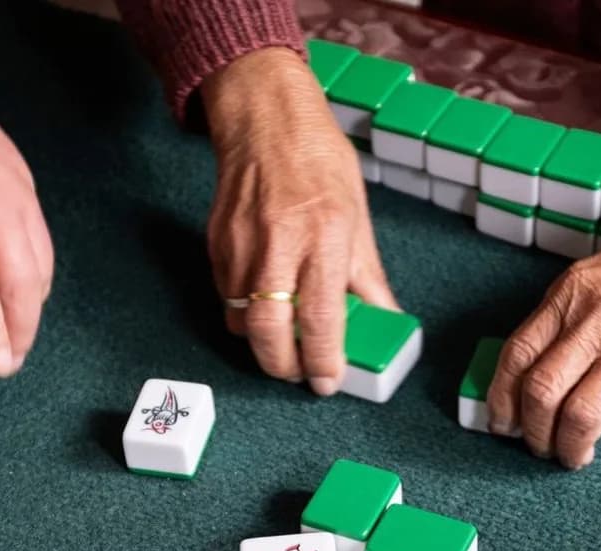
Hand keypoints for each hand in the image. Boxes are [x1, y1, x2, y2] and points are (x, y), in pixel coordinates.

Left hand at [0, 14, 52, 376]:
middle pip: (20, 282)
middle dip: (20, 330)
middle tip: (8, 360)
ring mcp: (13, 188)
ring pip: (40, 265)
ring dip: (31, 307)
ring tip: (14, 333)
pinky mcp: (27, 183)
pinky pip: (41, 242)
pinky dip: (35, 276)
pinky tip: (18, 293)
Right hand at [201, 48, 396, 393]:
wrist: (264, 117)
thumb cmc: (317, 159)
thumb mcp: (358, 215)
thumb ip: (367, 275)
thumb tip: (385, 318)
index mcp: (324, 235)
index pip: (320, 317)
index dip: (322, 360)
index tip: (326, 382)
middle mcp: (279, 242)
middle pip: (269, 331)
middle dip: (282, 366)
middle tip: (298, 372)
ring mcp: (240, 244)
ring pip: (241, 320)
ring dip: (261, 342)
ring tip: (283, 340)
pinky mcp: (215, 243)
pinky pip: (227, 297)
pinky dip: (244, 312)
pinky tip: (264, 301)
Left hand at [487, 168, 600, 467]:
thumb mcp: (597, 279)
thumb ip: (566, 324)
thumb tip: (539, 379)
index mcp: (569, 294)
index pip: (516, 356)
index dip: (501, 399)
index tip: (502, 422)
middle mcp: (591, 319)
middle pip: (539, 393)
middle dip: (532, 432)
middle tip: (536, 445)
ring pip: (578, 415)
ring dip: (569, 446)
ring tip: (573, 454)